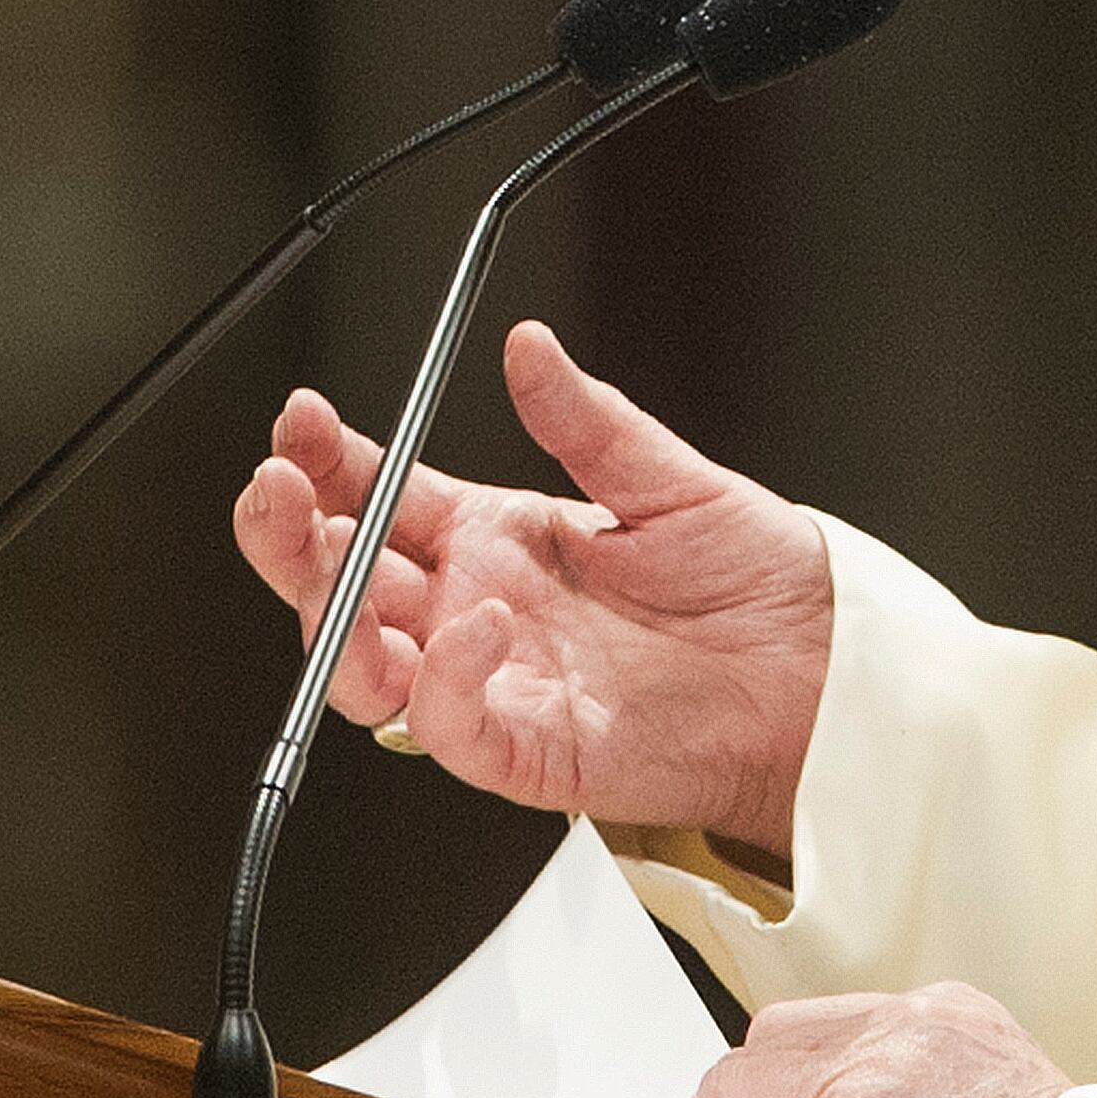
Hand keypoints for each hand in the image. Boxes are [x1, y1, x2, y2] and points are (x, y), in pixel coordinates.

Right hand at [229, 320, 829, 852]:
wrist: (819, 676)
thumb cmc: (754, 589)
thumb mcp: (671, 482)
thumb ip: (590, 422)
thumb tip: (531, 348)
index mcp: (495, 537)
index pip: (378, 494)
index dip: (327, 460)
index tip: (300, 420)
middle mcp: (475, 609)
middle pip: (343, 581)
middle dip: (290, 536)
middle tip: (277, 489)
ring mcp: (492, 680)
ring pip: (365, 661)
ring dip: (332, 611)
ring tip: (331, 553)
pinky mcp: (526, 750)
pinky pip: (452, 724)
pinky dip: (444, 678)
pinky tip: (470, 624)